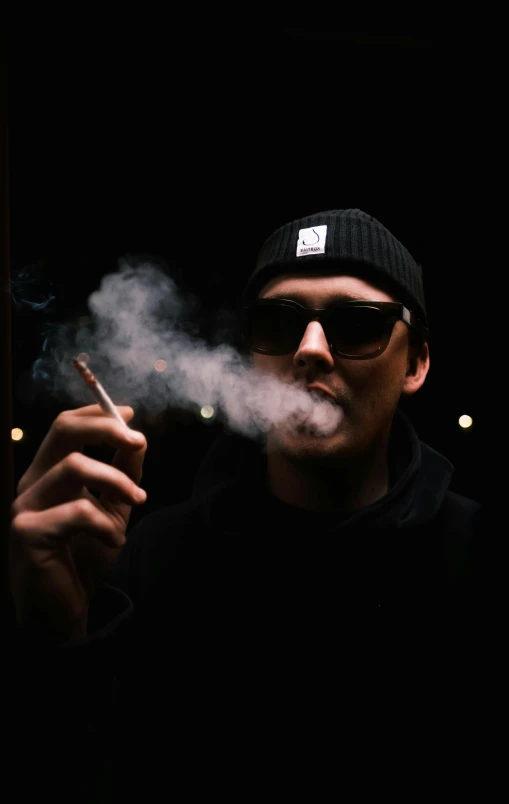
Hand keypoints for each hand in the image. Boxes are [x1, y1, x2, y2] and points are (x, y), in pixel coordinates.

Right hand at [9, 404, 146, 640]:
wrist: (64, 611)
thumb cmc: (85, 557)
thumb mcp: (112, 510)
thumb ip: (123, 476)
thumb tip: (138, 440)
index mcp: (49, 473)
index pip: (66, 425)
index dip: (98, 414)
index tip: (132, 416)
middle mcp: (32, 483)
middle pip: (63, 430)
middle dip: (105, 429)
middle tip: (139, 441)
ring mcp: (25, 507)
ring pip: (74, 467)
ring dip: (116, 481)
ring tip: (138, 502)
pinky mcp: (27, 533)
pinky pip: (77, 511)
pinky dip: (105, 523)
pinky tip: (114, 540)